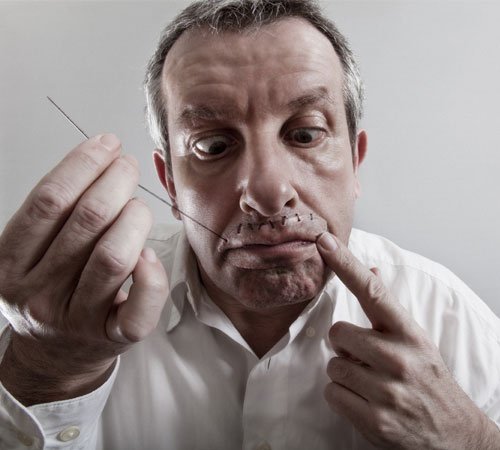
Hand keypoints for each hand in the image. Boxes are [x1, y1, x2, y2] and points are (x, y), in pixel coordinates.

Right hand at [0, 134, 168, 403]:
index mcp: (12, 263)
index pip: (49, 202)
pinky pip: (140, 307)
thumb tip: (103, 163)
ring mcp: (76, 319)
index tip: (107, 144)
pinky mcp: (113, 338)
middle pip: (86, 222)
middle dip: (116, 182)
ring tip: (138, 206)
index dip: (83, 165)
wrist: (53, 355)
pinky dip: (151, 274)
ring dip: (135, 218)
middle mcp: (39, 292)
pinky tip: (149, 254)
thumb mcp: (31, 253)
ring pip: (113, 256)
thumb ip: (57, 215)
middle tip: (129, 166)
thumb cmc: (49, 290)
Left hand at [316, 232, 498, 449]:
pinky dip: (342, 396)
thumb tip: (372, 271)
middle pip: (338, 332)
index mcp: (409, 333)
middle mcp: (399, 358)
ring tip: (369, 381)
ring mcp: (388, 391)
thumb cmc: (427, 378)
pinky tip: (365, 401)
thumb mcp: (415, 340)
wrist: (453, 434)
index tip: (324, 242)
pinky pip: (332, 393)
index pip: (372, 291)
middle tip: (363, 356)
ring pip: (333, 365)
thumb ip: (388, 309)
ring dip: (344, 373)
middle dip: (343, 344)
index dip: (346, 264)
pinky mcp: (376, 420)